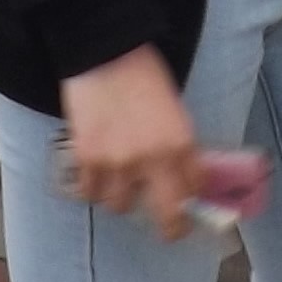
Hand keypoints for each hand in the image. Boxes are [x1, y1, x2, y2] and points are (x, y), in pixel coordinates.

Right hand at [55, 46, 202, 236]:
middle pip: (166, 218)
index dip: (193, 201)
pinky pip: (90, 193)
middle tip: (168, 225)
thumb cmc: (145, 76)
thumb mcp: (175, 111)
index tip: (189, 205)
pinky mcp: (87, 159)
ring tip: (121, 178)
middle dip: (171, 227)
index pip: (194, 191)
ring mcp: (116, 164)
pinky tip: (98, 173)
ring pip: (121, 206)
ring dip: (123, 195)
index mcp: (181, 144)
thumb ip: (180, 147)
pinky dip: (94, 187)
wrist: (105, 54)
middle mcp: (152, 161)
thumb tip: (185, 177)